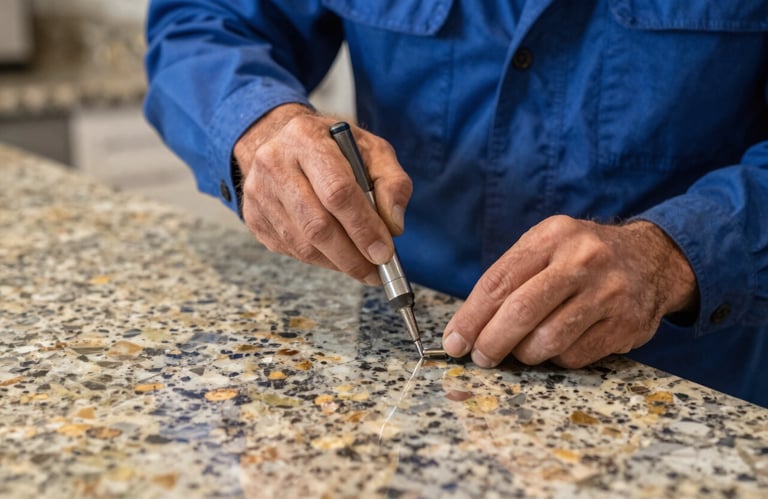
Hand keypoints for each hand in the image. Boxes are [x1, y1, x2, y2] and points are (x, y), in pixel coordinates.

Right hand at [233, 104, 412, 284]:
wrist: (283, 140)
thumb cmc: (333, 147)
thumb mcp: (372, 150)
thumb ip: (393, 183)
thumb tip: (393, 226)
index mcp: (306, 138)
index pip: (338, 191)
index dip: (363, 227)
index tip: (385, 252)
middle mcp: (274, 163)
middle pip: (317, 225)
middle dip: (352, 256)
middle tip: (377, 271)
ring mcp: (259, 192)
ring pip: (303, 245)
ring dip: (338, 262)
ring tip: (362, 266)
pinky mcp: (253, 217)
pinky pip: (292, 251)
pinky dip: (321, 260)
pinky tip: (337, 254)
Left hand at [442, 216, 698, 367]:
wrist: (653, 259)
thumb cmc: (581, 257)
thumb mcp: (546, 247)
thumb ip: (509, 279)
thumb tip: (466, 329)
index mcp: (552, 236)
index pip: (499, 282)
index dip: (471, 318)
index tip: (454, 342)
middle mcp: (582, 260)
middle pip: (521, 312)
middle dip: (491, 342)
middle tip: (480, 358)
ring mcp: (608, 292)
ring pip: (547, 340)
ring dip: (524, 354)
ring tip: (521, 349)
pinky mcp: (626, 324)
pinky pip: (575, 356)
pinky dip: (556, 359)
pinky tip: (558, 345)